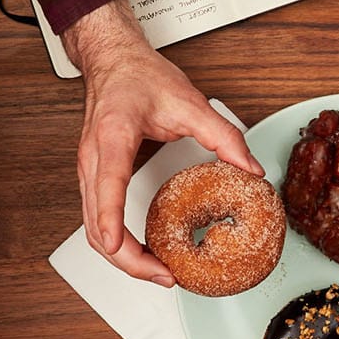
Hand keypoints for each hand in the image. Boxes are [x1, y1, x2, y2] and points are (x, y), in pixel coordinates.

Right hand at [67, 1, 257, 285]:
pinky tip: (142, 252)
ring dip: (122, 258)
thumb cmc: (139, 76)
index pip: (107, 186)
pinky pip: (97, 220)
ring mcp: (87, 172)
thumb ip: (224, 135)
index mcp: (112, 137)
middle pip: (97, 225)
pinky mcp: (91, 179)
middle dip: (128, 260)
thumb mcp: (190, 101)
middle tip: (165, 277)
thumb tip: (251, 168)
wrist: (113, 61)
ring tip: (158, 273)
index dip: (112, 221)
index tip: (122, 247)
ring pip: (92, 229)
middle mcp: (92, 159)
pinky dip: (117, 243)